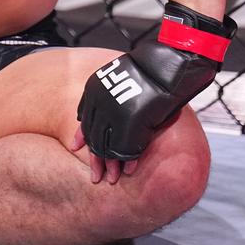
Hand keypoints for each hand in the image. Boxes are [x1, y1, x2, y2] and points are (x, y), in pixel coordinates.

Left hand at [76, 1, 234, 183]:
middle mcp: (100, 102)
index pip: (84, 120)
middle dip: (95, 158)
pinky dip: (128, 160)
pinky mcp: (133, 121)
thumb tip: (89, 115)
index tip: (77, 149)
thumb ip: (106, 98)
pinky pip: (127, 147)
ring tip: (111, 179)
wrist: (167, 65)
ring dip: (110, 165)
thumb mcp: (118, 82)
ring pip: (108, 145)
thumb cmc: (146, 74)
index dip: (83, 138)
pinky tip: (130, 171)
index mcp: (93, 90)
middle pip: (94, 137)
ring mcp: (116, 113)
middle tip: (95, 176)